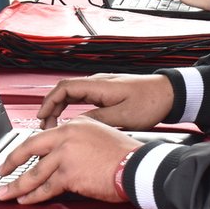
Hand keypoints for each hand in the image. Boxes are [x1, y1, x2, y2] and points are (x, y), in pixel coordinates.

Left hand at [0, 116, 139, 204]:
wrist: (135, 165)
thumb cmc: (122, 154)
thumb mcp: (97, 135)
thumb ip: (76, 141)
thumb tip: (60, 156)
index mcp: (72, 125)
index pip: (42, 136)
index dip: (26, 149)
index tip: (17, 157)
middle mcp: (66, 136)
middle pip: (30, 149)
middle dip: (11, 162)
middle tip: (1, 171)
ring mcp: (66, 154)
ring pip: (35, 172)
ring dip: (17, 184)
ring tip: (6, 191)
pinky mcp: (69, 173)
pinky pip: (46, 187)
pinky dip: (33, 195)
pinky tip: (26, 199)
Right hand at [37, 72, 173, 129]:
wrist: (168, 94)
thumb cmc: (150, 102)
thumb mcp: (123, 116)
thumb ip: (97, 119)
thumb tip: (77, 125)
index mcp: (98, 86)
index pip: (64, 88)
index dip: (49, 102)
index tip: (41, 116)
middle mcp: (97, 83)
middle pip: (64, 90)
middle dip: (50, 106)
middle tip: (44, 124)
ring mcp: (101, 86)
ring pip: (72, 94)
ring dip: (59, 107)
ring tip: (53, 124)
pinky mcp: (106, 92)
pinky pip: (81, 97)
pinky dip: (70, 107)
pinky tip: (71, 119)